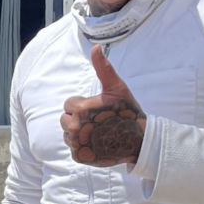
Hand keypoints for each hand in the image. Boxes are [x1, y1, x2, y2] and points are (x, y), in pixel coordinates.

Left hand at [61, 46, 145, 166]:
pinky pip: (73, 148)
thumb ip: (103, 68)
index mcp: (79, 109)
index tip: (99, 108)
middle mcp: (73, 128)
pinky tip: (97, 142)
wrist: (138, 140)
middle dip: (78, 118)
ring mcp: (75, 144)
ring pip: (68, 134)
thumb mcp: (116, 87)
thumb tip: (96, 47)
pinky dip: (83, 146)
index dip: (83, 104)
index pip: (69, 103)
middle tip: (98, 120)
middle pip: (65, 119)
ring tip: (98, 131)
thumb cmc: (127, 111)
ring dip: (79, 132)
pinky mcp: (78, 157)